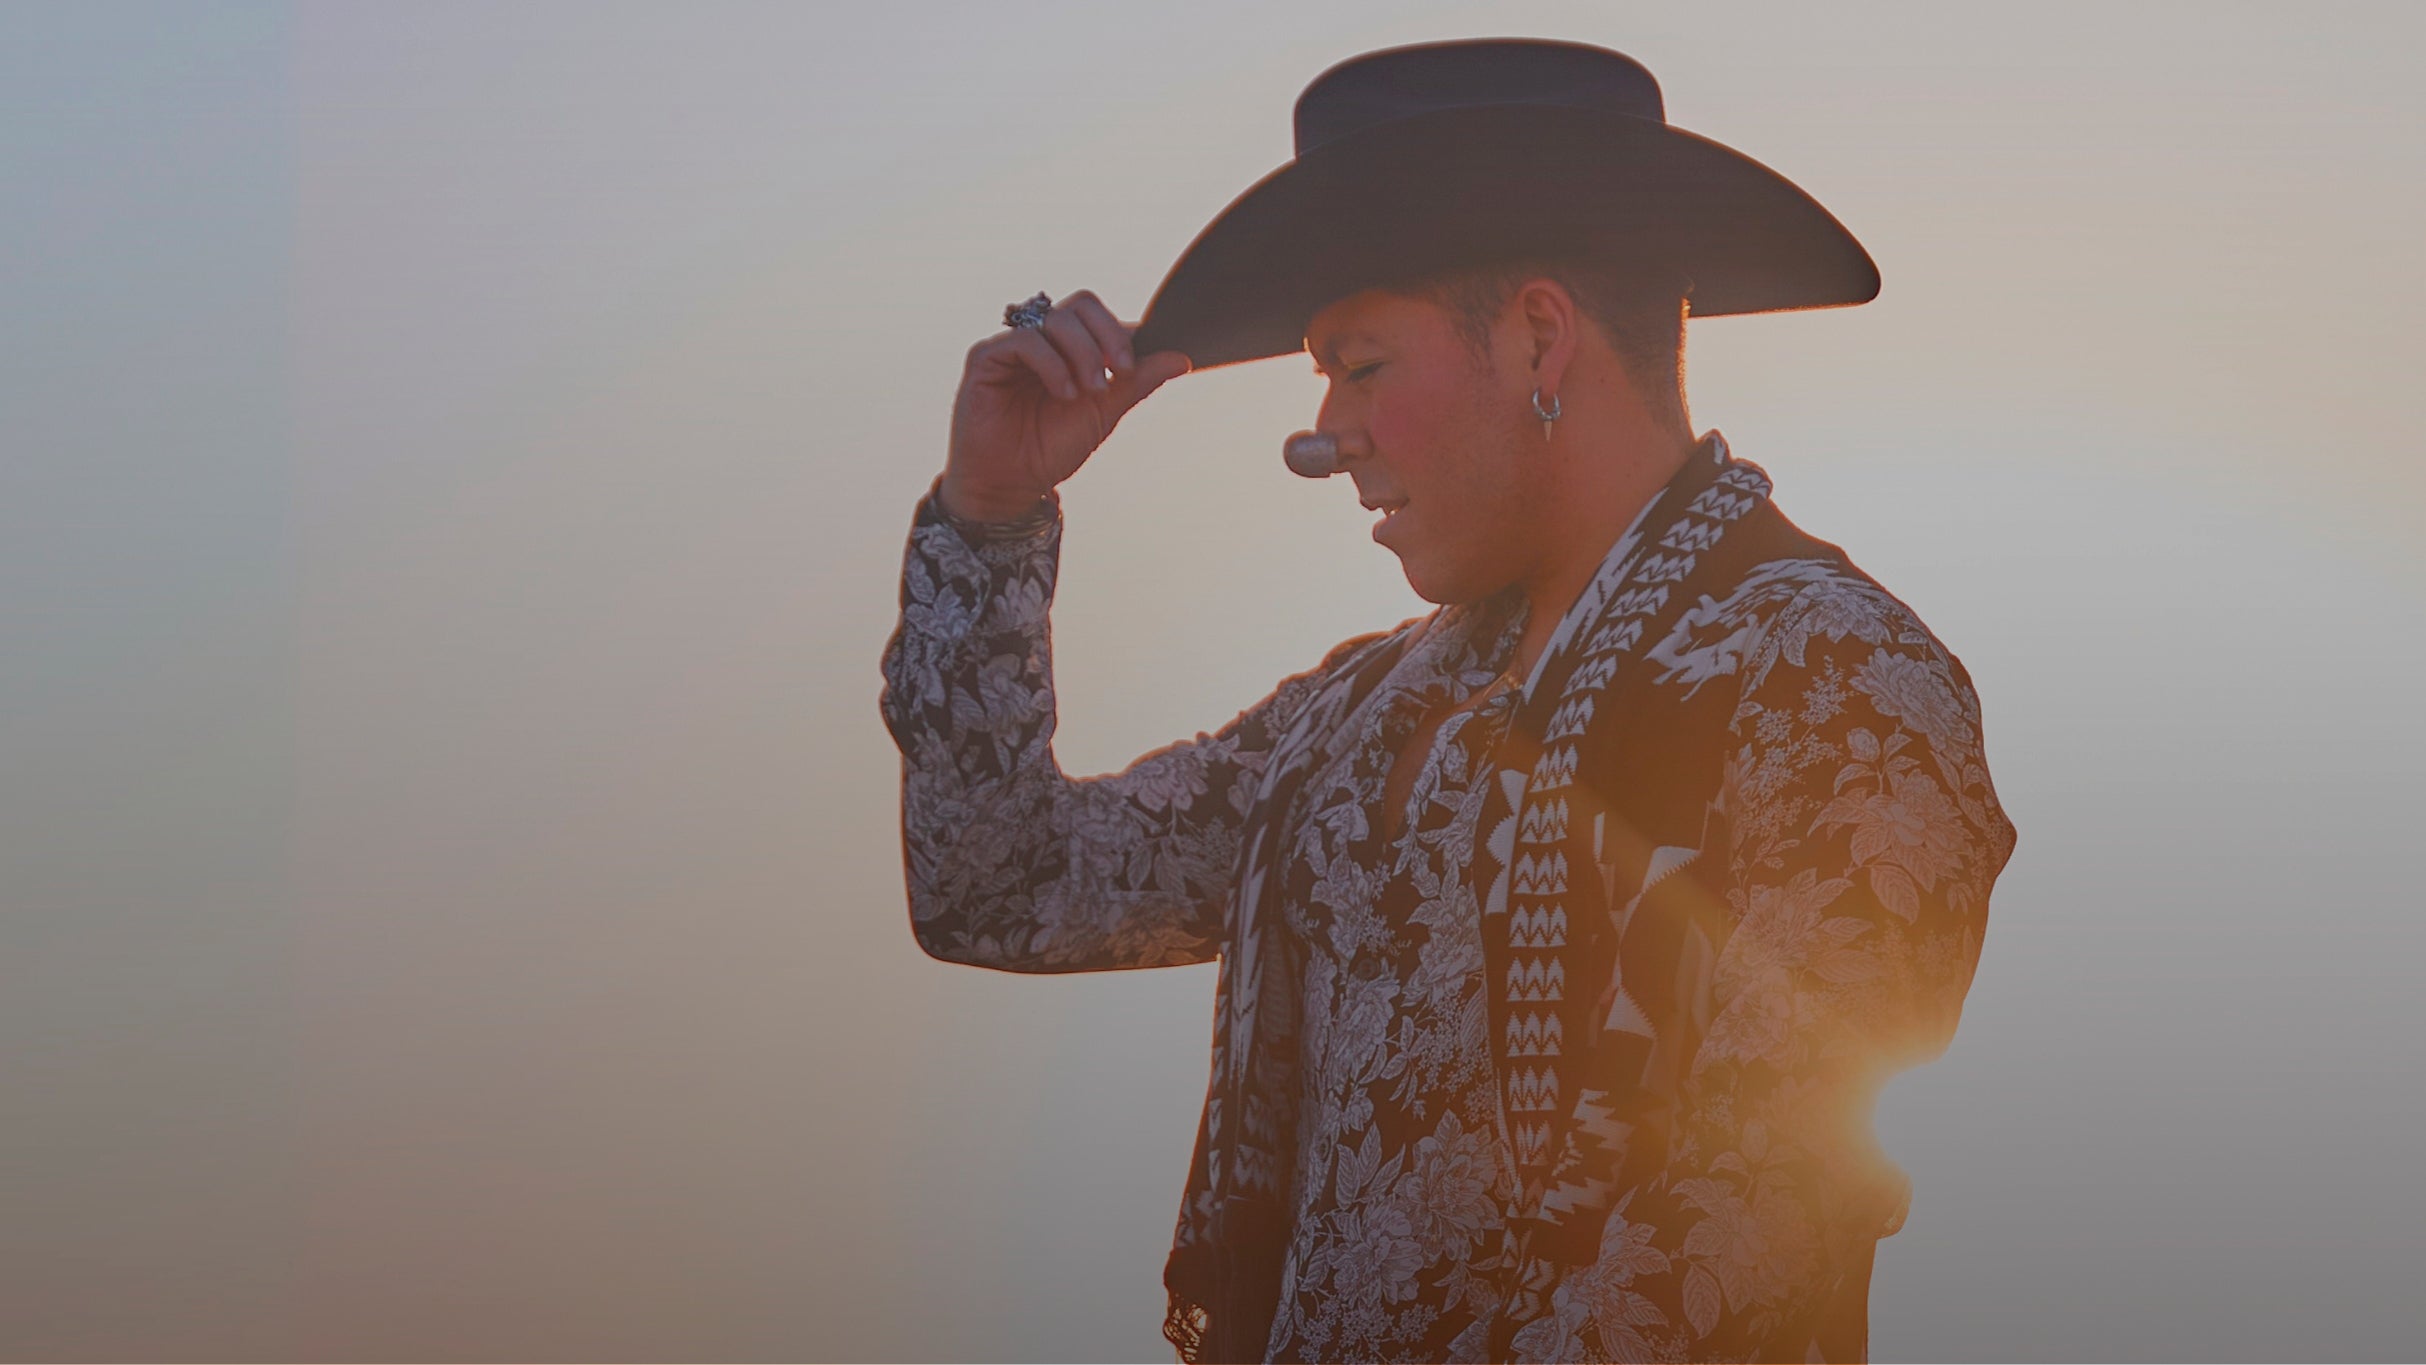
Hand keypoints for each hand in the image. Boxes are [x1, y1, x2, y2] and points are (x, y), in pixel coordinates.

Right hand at [941, 290, 1191, 520]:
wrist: (1009, 484)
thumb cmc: (1050, 450)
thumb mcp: (1104, 413)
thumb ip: (1138, 382)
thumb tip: (1182, 359)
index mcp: (1070, 348)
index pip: (1102, 317)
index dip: (1124, 334)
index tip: (1136, 368)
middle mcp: (1043, 340)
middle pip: (1082, 305)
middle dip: (1109, 337)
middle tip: (1120, 373)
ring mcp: (1014, 345)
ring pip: (1057, 319)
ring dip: (1083, 353)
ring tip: (1088, 391)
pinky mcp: (986, 357)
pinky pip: (1025, 339)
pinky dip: (1052, 363)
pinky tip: (1063, 392)